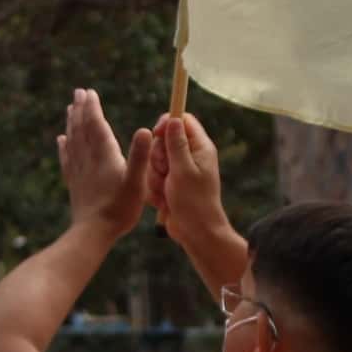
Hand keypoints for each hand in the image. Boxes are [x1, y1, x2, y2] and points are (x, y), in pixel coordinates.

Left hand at [57, 88, 155, 237]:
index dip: (93, 108)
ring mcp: (79, 171)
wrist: (93, 233)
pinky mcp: (74, 183)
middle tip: (79, 92)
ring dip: (72, 123)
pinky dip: (64, 146)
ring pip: (73, 140)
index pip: (96, 125)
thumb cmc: (119, 209)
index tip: (89, 91)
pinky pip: (67, 158)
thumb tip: (145, 130)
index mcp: (104, 156)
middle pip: (82, 129)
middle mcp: (88, 159)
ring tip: (71, 109)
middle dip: (81, 109)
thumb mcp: (136, 182)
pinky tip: (61, 140)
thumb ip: (140, 156)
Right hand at [149, 111, 230, 248]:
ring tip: (166, 191)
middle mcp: (189, 156)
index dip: (167, 124)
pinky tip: (163, 201)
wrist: (195, 232)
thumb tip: (174, 118)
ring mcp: (178, 171)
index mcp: (199, 148)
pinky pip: (152, 178)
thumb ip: (177, 143)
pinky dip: (154, 190)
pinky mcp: (169, 185)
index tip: (157, 135)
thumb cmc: (194, 201)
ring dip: (154, 177)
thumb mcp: (183, 169)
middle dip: (158, 157)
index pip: (182, 120)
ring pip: (154, 161)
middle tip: (165, 172)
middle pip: (163, 141)